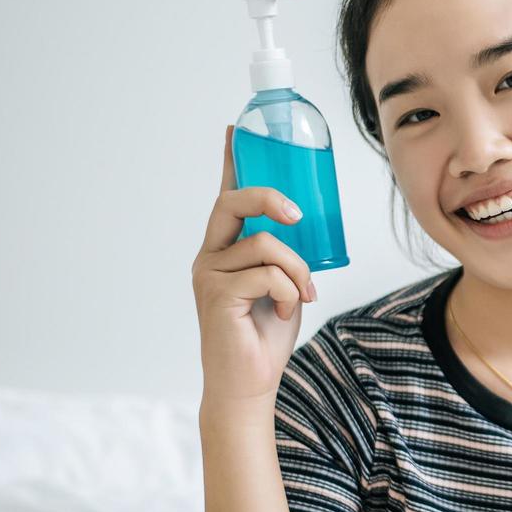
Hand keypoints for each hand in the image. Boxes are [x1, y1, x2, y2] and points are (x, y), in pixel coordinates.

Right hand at [192, 124, 315, 404]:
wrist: (249, 383)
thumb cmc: (264, 336)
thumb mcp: (283, 286)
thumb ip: (284, 257)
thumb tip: (301, 232)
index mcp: (224, 249)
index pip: (227, 197)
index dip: (231, 161)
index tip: (236, 129)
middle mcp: (210, 255)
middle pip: (232, 202)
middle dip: (268, 197)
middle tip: (297, 216)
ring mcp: (209, 273)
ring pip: (266, 244)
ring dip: (297, 271)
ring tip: (301, 297)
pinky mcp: (216, 294)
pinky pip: (267, 274)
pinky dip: (289, 291)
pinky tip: (284, 312)